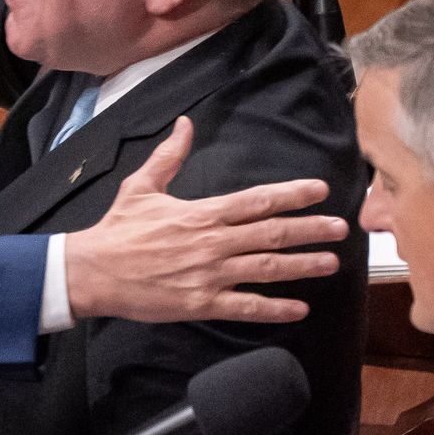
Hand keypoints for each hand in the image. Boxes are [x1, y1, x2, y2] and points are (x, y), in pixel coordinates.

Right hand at [66, 117, 344, 323]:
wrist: (93, 271)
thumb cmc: (117, 229)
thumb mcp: (141, 186)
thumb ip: (168, 156)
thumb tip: (184, 124)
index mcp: (201, 213)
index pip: (256, 201)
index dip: (291, 195)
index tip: (319, 190)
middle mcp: (212, 243)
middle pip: (271, 233)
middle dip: (310, 230)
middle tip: (340, 228)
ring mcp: (208, 275)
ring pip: (266, 268)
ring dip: (302, 266)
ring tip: (331, 263)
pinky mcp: (200, 303)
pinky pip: (245, 306)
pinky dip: (274, 309)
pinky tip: (298, 309)